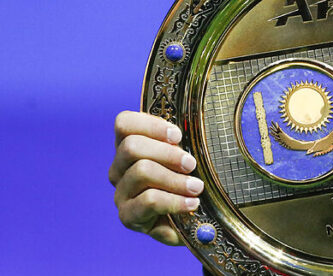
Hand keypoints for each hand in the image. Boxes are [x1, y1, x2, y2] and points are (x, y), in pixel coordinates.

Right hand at [109, 111, 202, 244]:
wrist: (191, 223)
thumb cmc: (190, 182)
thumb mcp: (189, 158)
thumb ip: (184, 142)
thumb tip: (196, 123)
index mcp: (131, 147)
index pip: (124, 124)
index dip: (151, 125)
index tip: (178, 135)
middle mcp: (120, 168)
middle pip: (131, 147)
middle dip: (167, 153)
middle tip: (191, 164)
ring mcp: (121, 192)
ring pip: (141, 171)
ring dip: (175, 179)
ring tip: (197, 187)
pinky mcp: (128, 216)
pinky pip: (149, 200)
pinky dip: (175, 201)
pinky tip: (192, 203)